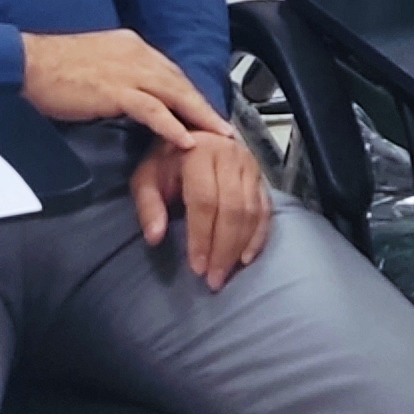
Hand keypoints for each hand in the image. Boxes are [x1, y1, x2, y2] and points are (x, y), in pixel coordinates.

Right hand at [20, 28, 226, 144]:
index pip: (170, 71)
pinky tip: (185, 140)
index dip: (191, 92)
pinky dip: (171, 124)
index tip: (207, 110)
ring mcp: (127, 70)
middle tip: (226, 129)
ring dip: (199, 116)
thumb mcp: (97, 62)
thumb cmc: (55, 66)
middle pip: (180, 82)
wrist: (27, 62)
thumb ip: (120, 72)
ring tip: (218, 138)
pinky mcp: (114, 90)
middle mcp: (136, 53)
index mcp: (132, 45)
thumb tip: (134, 93)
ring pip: (174, 93)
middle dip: (204, 106)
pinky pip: (152, 109)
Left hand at [132, 126, 272, 287]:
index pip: (205, 201)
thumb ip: (149, 205)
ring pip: (251, 211)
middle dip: (223, 249)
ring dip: (239, 247)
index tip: (196, 268)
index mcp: (199, 152)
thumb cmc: (166, 160)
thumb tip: (155, 237)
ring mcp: (250, 164)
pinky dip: (259, 236)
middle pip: (232, 209)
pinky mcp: (262, 176)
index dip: (202, 237)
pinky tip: (246, 257)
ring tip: (226, 274)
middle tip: (213, 279)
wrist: (192, 134)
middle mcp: (230, 155)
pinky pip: (266, 209)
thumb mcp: (147, 177)